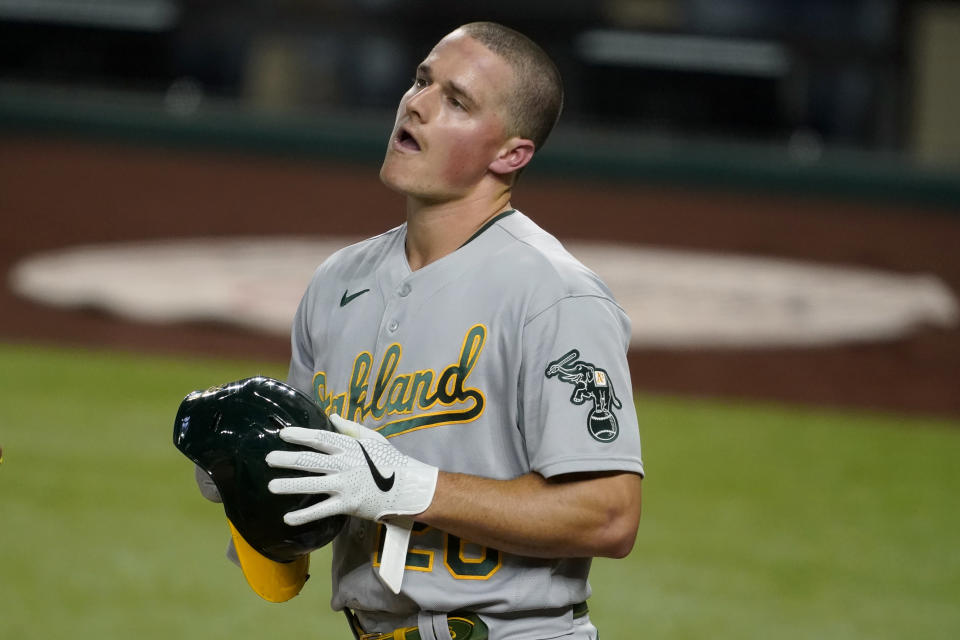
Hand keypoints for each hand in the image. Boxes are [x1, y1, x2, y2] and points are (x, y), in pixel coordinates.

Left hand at [265, 414, 438, 526]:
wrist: (408, 488)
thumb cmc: (391, 462)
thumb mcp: (374, 440)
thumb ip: (351, 428)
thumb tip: (332, 416)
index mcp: (349, 447)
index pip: (319, 438)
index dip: (300, 435)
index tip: (283, 434)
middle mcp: (343, 465)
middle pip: (309, 461)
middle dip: (286, 459)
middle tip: (268, 459)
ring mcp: (344, 485)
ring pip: (311, 485)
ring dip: (289, 485)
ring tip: (271, 486)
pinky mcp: (347, 505)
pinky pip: (321, 510)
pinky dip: (303, 516)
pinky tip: (288, 519)